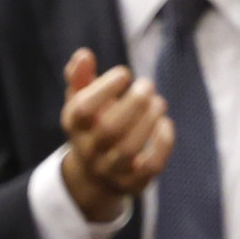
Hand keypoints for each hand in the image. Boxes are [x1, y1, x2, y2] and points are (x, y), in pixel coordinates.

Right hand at [59, 48, 176, 228]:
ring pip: (130, 149)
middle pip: (109, 130)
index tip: (124, 73)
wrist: (94, 175)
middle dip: (134, 103)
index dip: (104, 88)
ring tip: (158, 102)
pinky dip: (163, 144)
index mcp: (74, 126)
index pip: (83, 110)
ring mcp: (110, 170)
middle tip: (147, 85)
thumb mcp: (81, 100)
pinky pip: (150, 167)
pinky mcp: (132, 183)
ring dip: (149, 120)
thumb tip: (83, 55)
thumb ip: (80, 76)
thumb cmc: (92, 125)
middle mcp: (89, 151)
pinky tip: (165, 124)